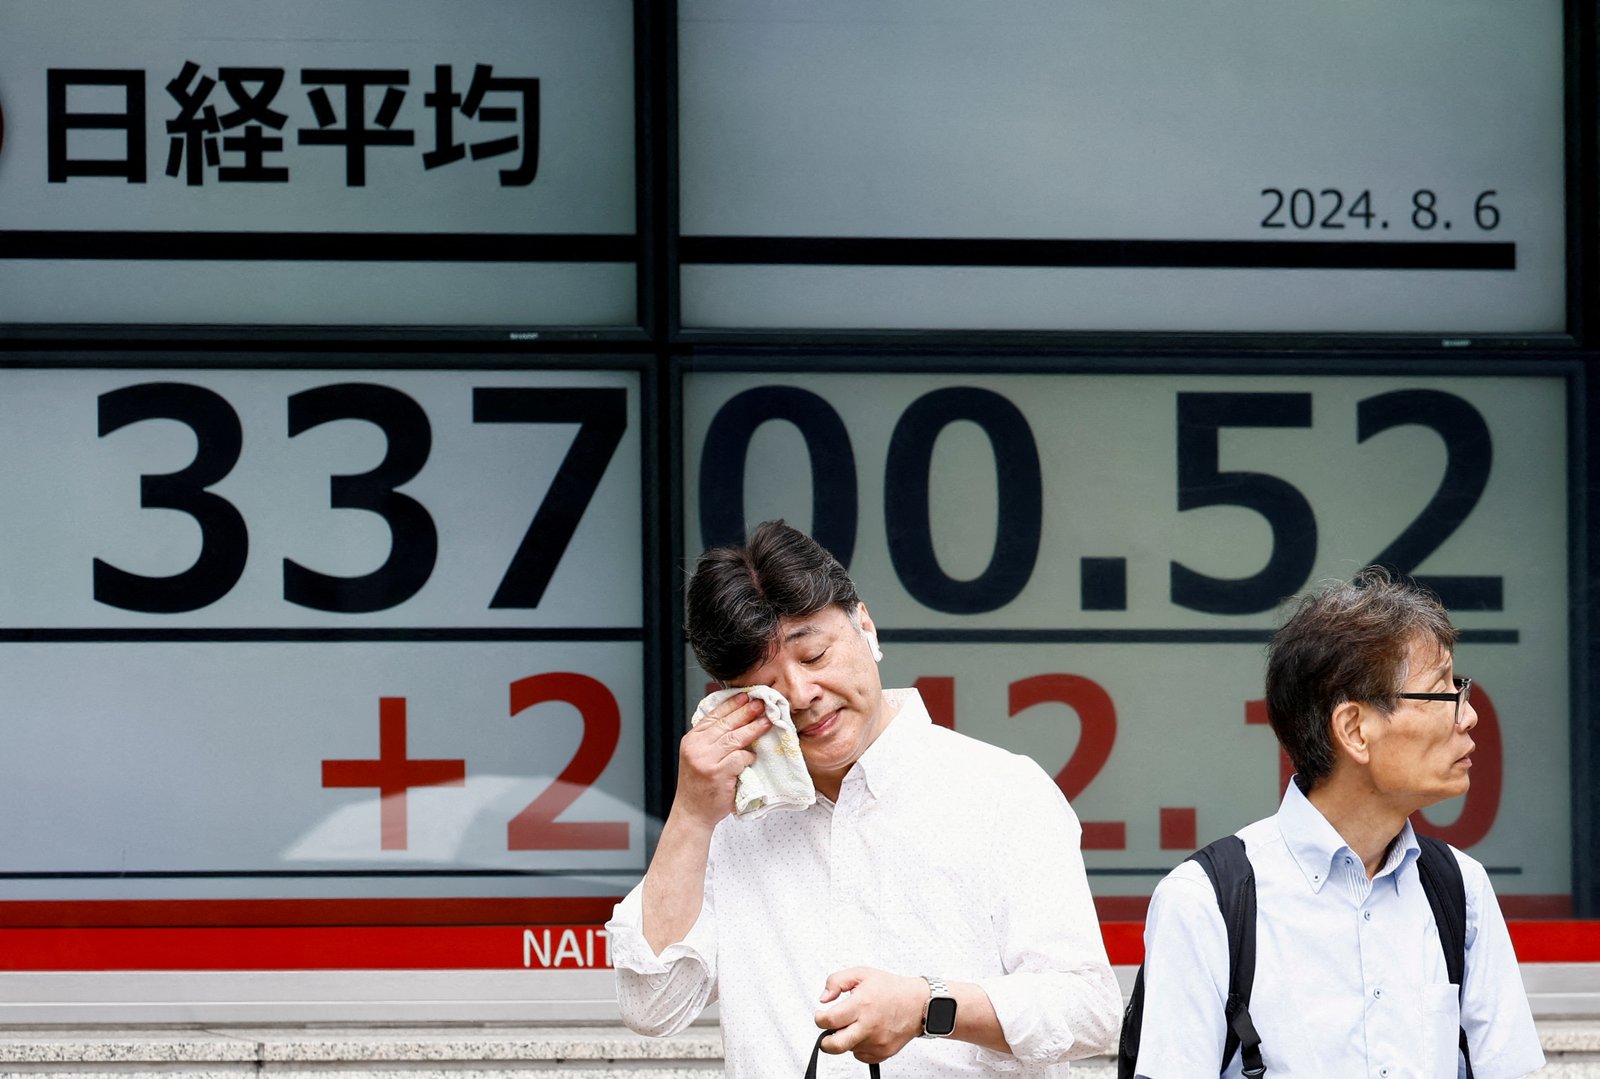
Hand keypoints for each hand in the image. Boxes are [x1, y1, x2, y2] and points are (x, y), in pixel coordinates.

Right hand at [672, 692, 770, 827]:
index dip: (731, 704)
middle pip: (726, 724)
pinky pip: (740, 758)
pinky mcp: (718, 773)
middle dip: (746, 712)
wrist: (692, 812)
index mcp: (691, 740)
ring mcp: (706, 760)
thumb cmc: (699, 785)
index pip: (713, 715)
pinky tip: (753, 758)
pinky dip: (749, 757)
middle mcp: (696, 747)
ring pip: (735, 738)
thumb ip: (711, 739)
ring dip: (753, 729)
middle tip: (761, 704)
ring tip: (767, 722)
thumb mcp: (698, 756)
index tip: (746, 696)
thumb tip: (736, 719)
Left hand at [814, 968, 928, 1063]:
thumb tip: (824, 998)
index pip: (830, 1020)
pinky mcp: (883, 1052)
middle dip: (825, 1042)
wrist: (919, 1004)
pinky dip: (859, 1046)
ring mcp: (876, 1042)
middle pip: (836, 1045)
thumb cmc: (892, 989)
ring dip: (847, 1039)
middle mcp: (868, 1026)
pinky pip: (862, 1056)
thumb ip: (837, 982)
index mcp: (861, 1005)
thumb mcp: (862, 974)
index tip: (821, 1015)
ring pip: (849, 1049)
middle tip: (826, 1034)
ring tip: (857, 1024)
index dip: (819, 1019)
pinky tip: (866, 1033)